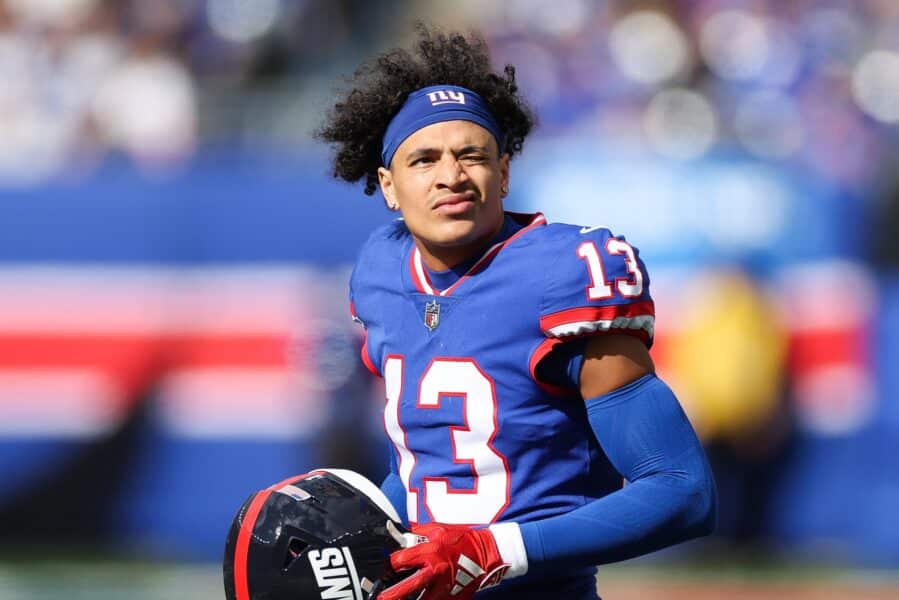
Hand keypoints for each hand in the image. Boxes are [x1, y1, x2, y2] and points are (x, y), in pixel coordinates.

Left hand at [378, 523, 508, 599]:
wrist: (485, 553)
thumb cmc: (461, 540)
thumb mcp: (437, 529)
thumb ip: (416, 533)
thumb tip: (400, 535)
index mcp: (430, 552)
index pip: (401, 560)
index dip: (391, 564)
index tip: (387, 567)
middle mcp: (435, 571)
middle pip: (408, 587)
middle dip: (392, 594)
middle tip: (381, 599)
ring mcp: (445, 587)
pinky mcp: (453, 597)